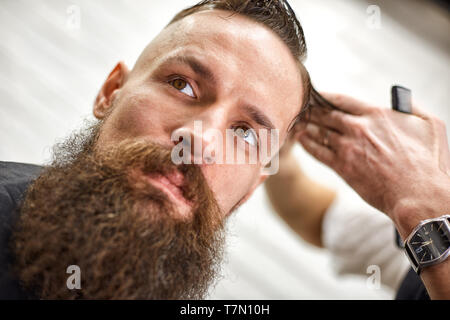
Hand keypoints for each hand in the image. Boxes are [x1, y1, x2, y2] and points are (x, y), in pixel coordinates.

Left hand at [296, 92, 449, 235]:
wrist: (416, 194)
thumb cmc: (428, 162)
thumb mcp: (431, 125)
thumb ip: (414, 108)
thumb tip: (404, 99)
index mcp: (377, 115)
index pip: (342, 100)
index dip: (326, 96)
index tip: (316, 95)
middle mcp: (358, 128)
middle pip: (326, 115)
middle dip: (311, 110)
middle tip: (300, 107)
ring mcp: (347, 147)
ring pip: (319, 132)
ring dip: (306, 125)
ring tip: (296, 121)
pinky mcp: (341, 166)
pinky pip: (317, 152)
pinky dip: (307, 144)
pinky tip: (300, 139)